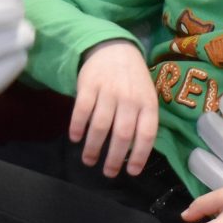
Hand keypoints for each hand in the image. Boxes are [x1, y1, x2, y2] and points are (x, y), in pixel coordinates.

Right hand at [70, 40, 157, 177]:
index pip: (147, 134)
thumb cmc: (133, 81)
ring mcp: (109, 91)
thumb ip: (142, 120)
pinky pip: (82, 111)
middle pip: (122, 134)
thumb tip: (135, 154)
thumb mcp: (146, 97)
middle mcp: (129, 98)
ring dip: (93, 147)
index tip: (131, 172)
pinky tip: (75, 138)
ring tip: (89, 160)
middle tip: (108, 173)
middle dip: (114, 158)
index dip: (140, 156)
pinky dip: (77, 127)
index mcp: (147, 103)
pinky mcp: (89, 85)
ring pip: (100, 125)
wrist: (115, 49)